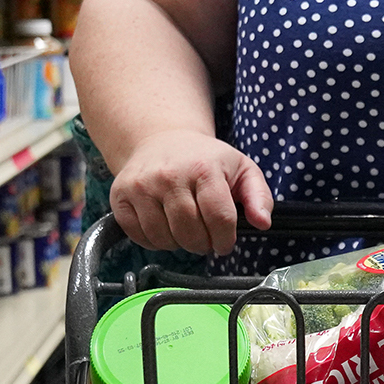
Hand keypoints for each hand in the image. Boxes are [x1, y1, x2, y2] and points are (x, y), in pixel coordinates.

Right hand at [109, 130, 271, 255]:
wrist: (161, 138)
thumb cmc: (205, 158)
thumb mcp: (241, 168)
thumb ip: (259, 196)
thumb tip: (263, 222)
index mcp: (204, 168)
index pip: (219, 219)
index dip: (225, 239)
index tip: (224, 242)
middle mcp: (170, 176)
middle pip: (190, 233)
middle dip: (202, 244)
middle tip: (205, 238)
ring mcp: (142, 186)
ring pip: (163, 238)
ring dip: (178, 245)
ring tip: (185, 230)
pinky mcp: (121, 196)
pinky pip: (139, 236)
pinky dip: (154, 241)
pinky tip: (164, 226)